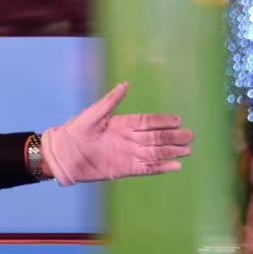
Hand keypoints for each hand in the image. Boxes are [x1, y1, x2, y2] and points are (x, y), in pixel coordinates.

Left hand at [41, 83, 193, 185]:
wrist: (62, 156)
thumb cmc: (73, 132)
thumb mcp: (91, 115)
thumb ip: (109, 102)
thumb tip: (125, 84)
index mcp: (122, 124)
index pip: (148, 121)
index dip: (163, 120)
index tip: (178, 119)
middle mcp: (129, 139)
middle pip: (156, 137)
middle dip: (173, 136)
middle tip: (190, 135)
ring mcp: (128, 154)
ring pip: (155, 152)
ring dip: (171, 151)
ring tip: (188, 149)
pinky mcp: (125, 169)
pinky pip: (147, 168)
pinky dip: (161, 167)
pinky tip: (175, 166)